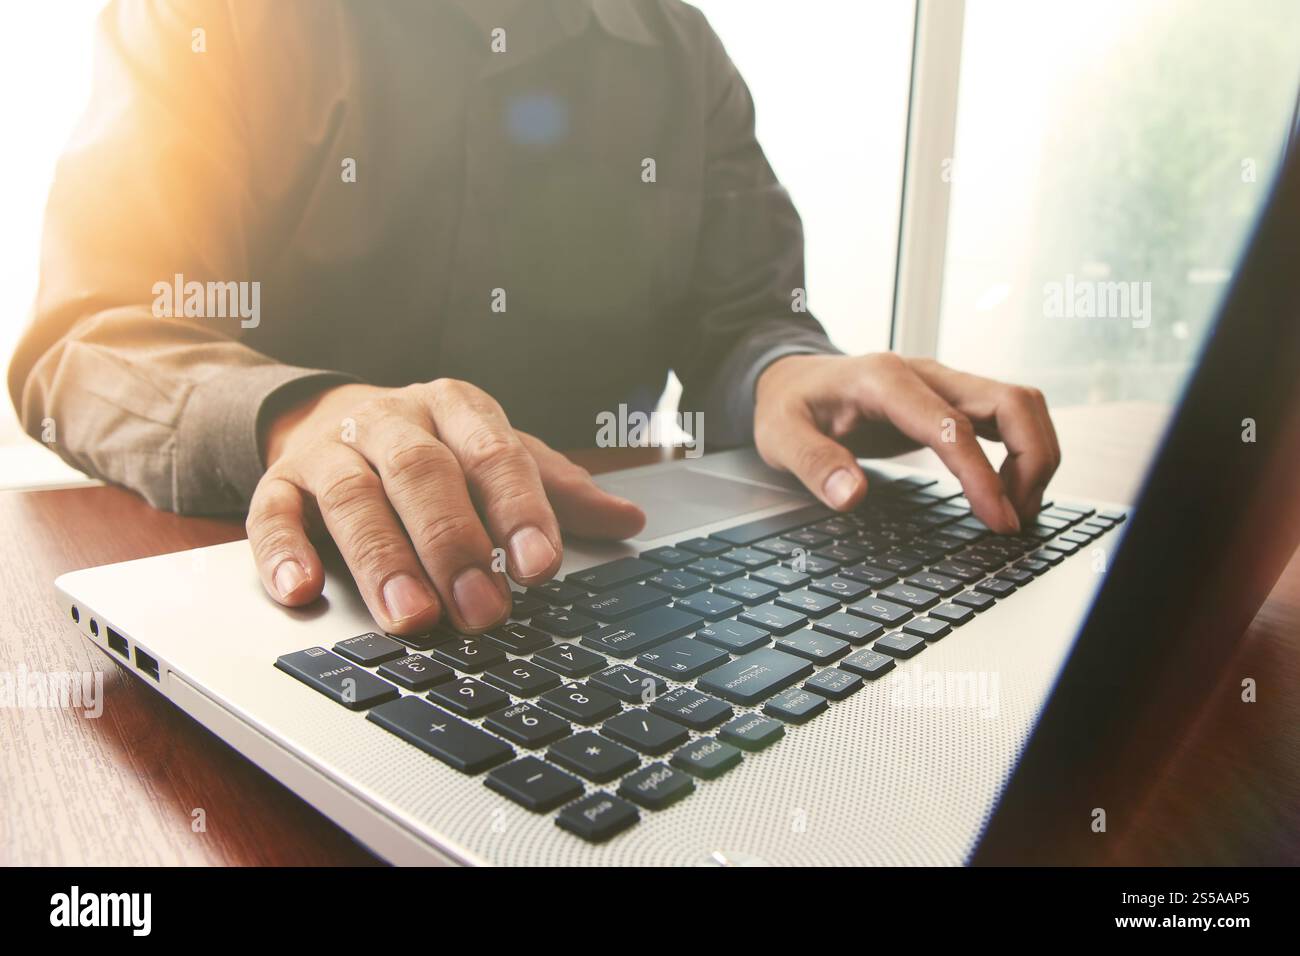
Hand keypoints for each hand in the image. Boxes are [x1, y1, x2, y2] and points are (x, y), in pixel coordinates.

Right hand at [247, 380, 645, 634]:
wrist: (332, 412)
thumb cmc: (434, 447)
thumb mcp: (496, 454)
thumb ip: (555, 489)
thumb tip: (628, 519)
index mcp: (456, 407)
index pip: (493, 454)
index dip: (519, 510)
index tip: (541, 567)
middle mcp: (392, 420)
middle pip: (422, 474)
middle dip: (455, 545)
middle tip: (482, 610)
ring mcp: (330, 449)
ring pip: (353, 497)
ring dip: (382, 559)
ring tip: (411, 616)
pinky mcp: (279, 482)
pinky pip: (270, 513)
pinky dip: (283, 552)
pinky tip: (303, 591)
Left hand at [754, 353, 1060, 532]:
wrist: (790, 377)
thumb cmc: (787, 406)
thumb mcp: (779, 437)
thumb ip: (813, 464)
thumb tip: (851, 495)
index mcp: (883, 380)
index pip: (953, 426)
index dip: (983, 475)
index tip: (1000, 519)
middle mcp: (924, 373)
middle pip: (1011, 401)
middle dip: (1032, 460)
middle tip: (1017, 518)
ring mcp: (943, 382)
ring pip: (1020, 404)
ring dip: (1036, 455)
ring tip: (1018, 509)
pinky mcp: (952, 398)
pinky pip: (1008, 415)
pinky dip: (1023, 450)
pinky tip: (1010, 490)